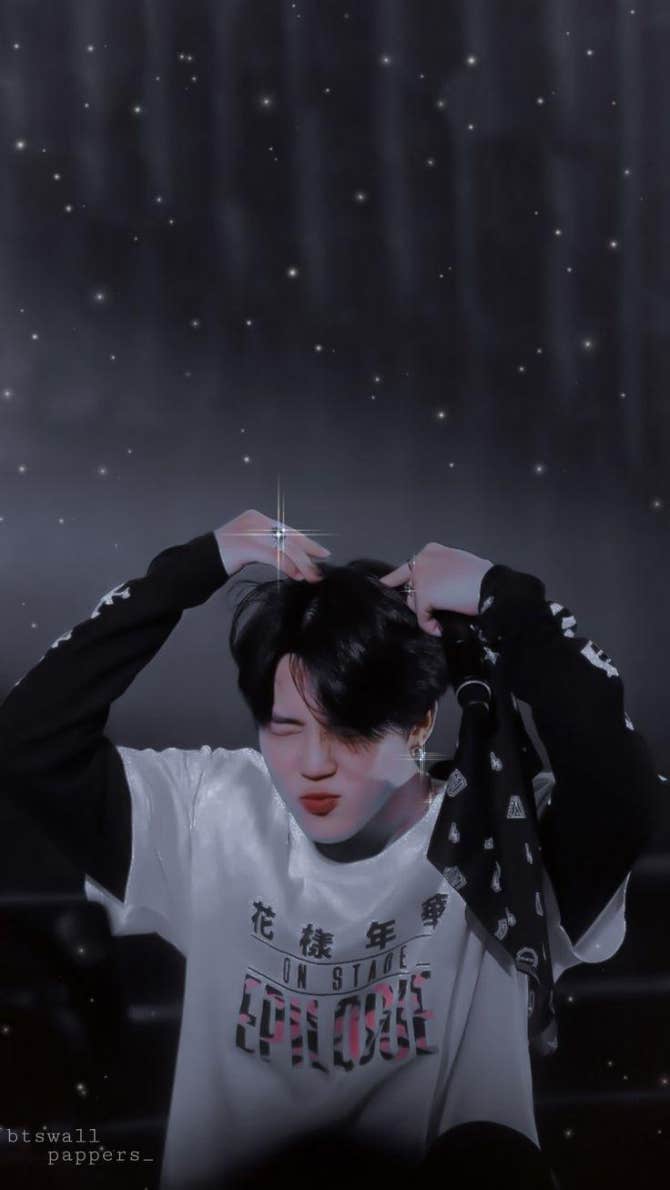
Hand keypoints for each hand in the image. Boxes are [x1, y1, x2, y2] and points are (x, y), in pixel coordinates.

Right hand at [214, 509, 329, 580]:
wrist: (198, 561)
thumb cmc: (225, 558)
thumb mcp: (251, 548)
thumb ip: (271, 551)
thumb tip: (299, 567)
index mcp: (257, 518)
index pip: (287, 531)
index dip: (306, 543)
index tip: (322, 553)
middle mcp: (255, 521)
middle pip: (289, 538)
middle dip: (308, 554)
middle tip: (321, 568)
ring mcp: (250, 532)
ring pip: (284, 547)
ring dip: (302, 564)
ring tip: (312, 577)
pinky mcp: (245, 546)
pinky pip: (273, 556)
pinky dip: (287, 566)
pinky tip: (297, 575)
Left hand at [379, 542, 493, 634]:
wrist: (490, 586)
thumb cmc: (482, 577)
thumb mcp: (459, 566)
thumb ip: (443, 572)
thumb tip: (440, 587)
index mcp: (431, 551)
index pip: (408, 566)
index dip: (396, 578)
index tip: (384, 584)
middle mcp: (421, 560)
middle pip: (410, 587)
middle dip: (419, 601)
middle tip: (434, 611)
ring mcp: (421, 577)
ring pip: (414, 603)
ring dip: (426, 614)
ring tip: (441, 619)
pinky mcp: (424, 595)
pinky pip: (422, 618)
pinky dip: (430, 626)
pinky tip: (439, 629)